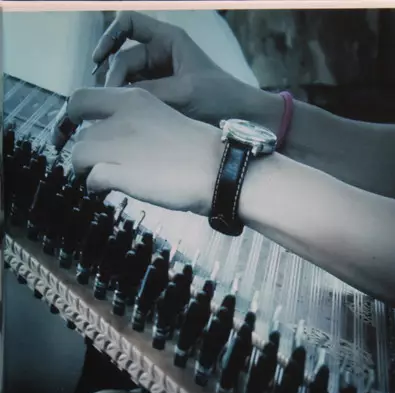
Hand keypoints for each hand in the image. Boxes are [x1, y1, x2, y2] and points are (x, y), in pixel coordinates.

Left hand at [65, 87, 222, 213]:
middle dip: (88, 151)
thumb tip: (128, 140)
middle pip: (81, 133)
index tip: (83, 131)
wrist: (218, 169)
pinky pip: (90, 178)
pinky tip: (106, 190)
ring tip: (102, 180)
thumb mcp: (166, 119)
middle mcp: (119, 118)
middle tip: (100, 164)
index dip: (75, 118)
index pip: (81, 98)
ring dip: (87, 169)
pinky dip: (94, 185)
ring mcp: (116, 146)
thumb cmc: (201, 149)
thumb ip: (141, 123)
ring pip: (79, 155)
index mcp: (133, 100)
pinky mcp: (117, 173)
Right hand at [94, 11, 248, 122]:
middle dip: (111, 76)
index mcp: (168, 40)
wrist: (246, 120)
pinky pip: (138, 97)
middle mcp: (161, 55)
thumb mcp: (183, 93)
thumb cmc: (221, 99)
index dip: (108, 38)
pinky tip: (122, 118)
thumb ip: (148, 92)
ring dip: (117, 93)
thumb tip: (114, 97)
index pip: (127, 25)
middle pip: (122, 58)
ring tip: (109, 111)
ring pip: (128, 80)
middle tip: (107, 99)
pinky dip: (129, 105)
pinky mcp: (164, 98)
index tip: (97, 60)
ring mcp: (161, 77)